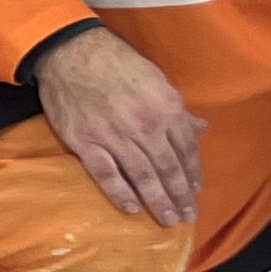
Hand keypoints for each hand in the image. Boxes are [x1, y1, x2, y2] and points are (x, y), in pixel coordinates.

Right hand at [31, 24, 205, 227]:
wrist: (70, 52)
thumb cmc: (116, 63)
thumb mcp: (157, 80)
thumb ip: (177, 110)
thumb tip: (200, 130)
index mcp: (166, 107)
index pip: (186, 150)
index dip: (193, 174)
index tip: (196, 192)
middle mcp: (145, 125)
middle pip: (168, 169)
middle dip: (180, 196)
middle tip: (186, 216)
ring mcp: (114, 135)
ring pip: (142, 176)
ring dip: (158, 201)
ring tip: (168, 219)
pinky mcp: (85, 142)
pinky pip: (106, 174)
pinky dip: (120, 193)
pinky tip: (132, 208)